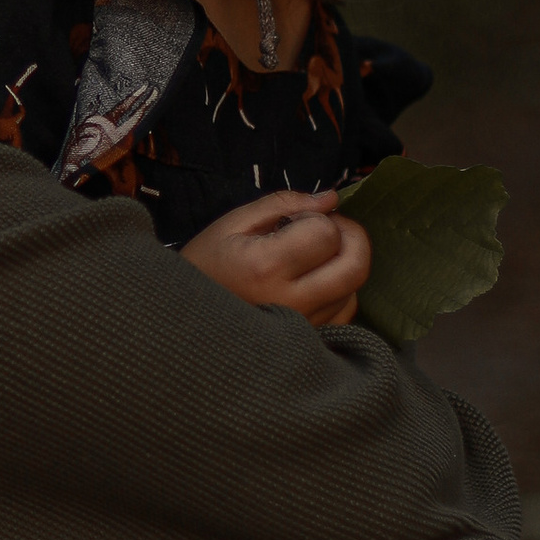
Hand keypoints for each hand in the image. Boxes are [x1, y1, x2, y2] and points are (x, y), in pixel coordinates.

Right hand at [181, 192, 372, 328]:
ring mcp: (303, 327)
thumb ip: (285, 203)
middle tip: (328, 228)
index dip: (318, 218)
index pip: (326, 234)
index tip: (296, 220)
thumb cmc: (206, 265)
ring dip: (344, 263)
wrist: (184, 319)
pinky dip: (340, 290)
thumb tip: (331, 198)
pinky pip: (346, 311)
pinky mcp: (310, 341)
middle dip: (352, 237)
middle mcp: (291, 302)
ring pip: (354, 288)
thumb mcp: (234, 223)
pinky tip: (315, 281)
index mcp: (265, 267)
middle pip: (355, 266)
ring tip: (313, 257)